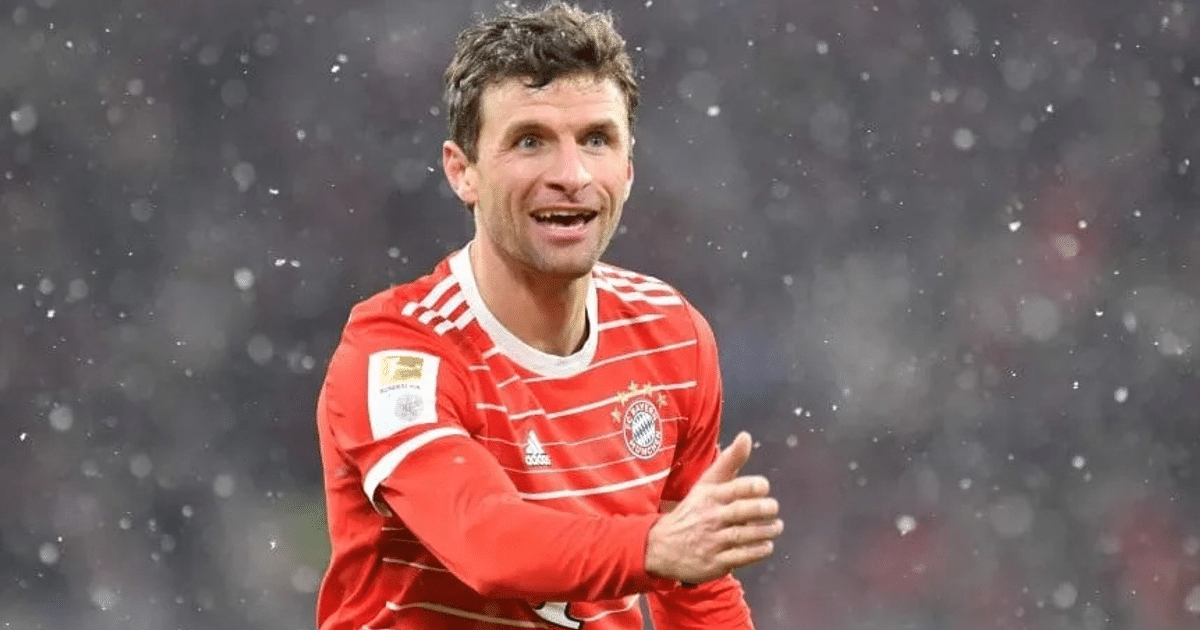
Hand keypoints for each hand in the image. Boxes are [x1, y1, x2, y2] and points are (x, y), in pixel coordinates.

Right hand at [644, 431, 782, 583]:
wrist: (661, 546)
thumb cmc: (692, 510)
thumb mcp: (706, 484)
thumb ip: (729, 461)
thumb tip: (746, 436)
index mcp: (709, 496)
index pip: (733, 488)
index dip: (752, 486)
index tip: (764, 487)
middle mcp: (710, 517)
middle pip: (741, 512)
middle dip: (762, 509)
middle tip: (773, 508)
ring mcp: (712, 541)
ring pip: (744, 535)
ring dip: (765, 531)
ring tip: (776, 527)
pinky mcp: (715, 562)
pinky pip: (741, 557)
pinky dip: (757, 551)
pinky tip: (766, 545)